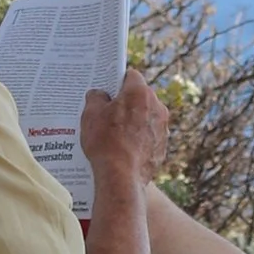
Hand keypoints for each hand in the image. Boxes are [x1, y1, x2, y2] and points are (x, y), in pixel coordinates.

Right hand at [79, 68, 169, 189]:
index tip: (109, 89)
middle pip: (140, 96)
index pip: (131, 76)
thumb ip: (95, 97)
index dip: (118, 81)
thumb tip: (99, 95)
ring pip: (146, 116)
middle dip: (126, 102)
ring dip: (134, 121)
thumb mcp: (91, 114)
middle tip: (108, 112)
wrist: (121, 177)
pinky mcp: (163, 146)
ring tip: (115, 134)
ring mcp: (163, 127)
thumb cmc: (105, 142)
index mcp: (139, 93)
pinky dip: (140, 139)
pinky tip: (124, 149)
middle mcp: (157, 106)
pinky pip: (150, 136)